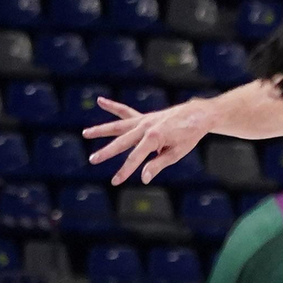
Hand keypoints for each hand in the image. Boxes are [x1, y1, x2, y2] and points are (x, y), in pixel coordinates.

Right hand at [83, 95, 217, 185]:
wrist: (197, 115)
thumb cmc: (189, 136)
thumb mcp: (176, 153)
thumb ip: (158, 164)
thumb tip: (144, 178)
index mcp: (154, 137)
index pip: (136, 158)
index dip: (125, 171)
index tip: (115, 181)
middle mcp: (146, 127)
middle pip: (122, 141)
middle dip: (106, 152)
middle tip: (92, 160)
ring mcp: (143, 120)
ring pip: (118, 125)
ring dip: (101, 129)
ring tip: (85, 133)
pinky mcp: (144, 117)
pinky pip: (126, 112)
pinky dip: (113, 106)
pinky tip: (100, 101)